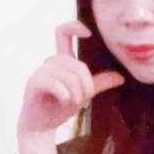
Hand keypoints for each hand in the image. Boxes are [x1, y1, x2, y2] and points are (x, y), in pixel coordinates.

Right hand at [17, 21, 125, 137]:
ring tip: (72, 103)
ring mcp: (40, 72)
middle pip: (76, 64)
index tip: (88, 33)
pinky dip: (64, 95)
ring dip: (75, 93)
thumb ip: (98, 84)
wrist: (41, 126)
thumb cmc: (58, 108)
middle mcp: (50, 63)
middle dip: (85, 84)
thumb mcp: (83, 95)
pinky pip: (55, 84)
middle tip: (84, 99)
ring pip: (68, 75)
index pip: (62, 33)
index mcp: (62, 61)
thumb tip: (120, 78)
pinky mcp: (34, 83)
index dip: (74, 27)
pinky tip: (64, 102)